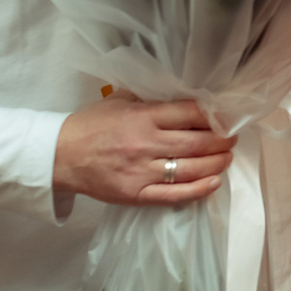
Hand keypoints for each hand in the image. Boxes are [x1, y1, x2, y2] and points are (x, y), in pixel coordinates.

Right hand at [54, 94, 236, 204]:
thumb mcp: (120, 101)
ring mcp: (141, 171)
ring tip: (226, 157)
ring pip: (191, 168)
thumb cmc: (91, 125)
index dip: (215, 115)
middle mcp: (145, 144)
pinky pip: (175, 195)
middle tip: (231, 137)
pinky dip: (199, 189)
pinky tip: (214, 181)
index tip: (226, 116)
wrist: (58, 156)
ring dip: (217, 163)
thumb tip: (185, 96)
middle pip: (197, 142)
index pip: (190, 113)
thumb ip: (151, 98)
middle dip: (222, 140)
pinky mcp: (136, 194)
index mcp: (142, 117)